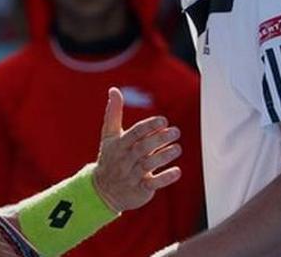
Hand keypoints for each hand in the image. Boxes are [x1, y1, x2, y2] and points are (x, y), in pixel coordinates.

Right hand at [92, 87, 181, 212]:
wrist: (102, 191)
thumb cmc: (110, 157)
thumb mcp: (109, 136)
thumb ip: (114, 113)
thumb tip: (114, 90)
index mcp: (118, 145)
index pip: (134, 134)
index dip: (148, 127)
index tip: (163, 120)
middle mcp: (124, 160)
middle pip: (142, 148)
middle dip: (159, 139)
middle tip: (176, 131)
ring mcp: (131, 176)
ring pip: (148, 165)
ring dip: (163, 156)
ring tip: (177, 148)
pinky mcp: (140, 190)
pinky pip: (152, 184)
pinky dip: (165, 178)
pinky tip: (177, 171)